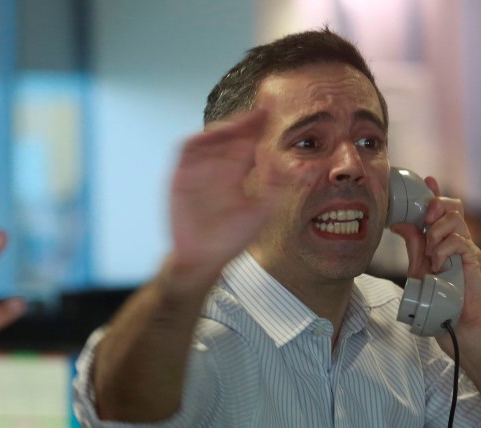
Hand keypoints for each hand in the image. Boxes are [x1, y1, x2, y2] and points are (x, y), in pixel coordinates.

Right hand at [169, 110, 275, 284]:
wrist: (204, 258)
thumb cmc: (230, 239)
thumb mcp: (260, 214)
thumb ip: (276, 191)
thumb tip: (299, 171)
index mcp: (235, 175)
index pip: (247, 145)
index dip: (256, 129)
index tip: (268, 115)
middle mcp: (217, 169)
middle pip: (229, 137)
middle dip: (242, 123)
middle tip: (257, 115)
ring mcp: (198, 171)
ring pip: (208, 139)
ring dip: (221, 130)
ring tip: (237, 126)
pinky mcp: (181, 177)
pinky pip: (186, 152)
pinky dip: (196, 142)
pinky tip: (211, 137)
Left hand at [390, 176, 480, 354]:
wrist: (458, 326)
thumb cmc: (440, 299)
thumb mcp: (420, 268)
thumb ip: (414, 245)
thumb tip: (398, 223)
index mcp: (445, 239)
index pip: (443, 209)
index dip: (436, 192)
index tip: (427, 180)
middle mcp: (458, 240)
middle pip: (453, 207)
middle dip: (436, 207)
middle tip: (424, 221)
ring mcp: (468, 250)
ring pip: (456, 220)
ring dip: (438, 231)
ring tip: (430, 252)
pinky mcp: (474, 262)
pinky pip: (462, 242)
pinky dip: (445, 249)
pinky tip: (438, 263)